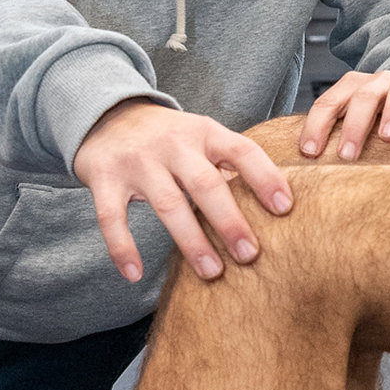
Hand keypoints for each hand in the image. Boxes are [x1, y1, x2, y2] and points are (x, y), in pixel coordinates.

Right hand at [74, 99, 291, 282]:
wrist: (107, 114)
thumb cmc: (170, 137)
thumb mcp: (202, 137)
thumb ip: (231, 164)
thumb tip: (278, 203)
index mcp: (205, 132)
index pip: (242, 151)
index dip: (265, 177)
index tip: (285, 208)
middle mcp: (173, 144)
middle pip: (205, 183)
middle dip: (229, 221)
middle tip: (250, 254)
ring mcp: (138, 161)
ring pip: (167, 204)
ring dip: (191, 241)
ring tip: (212, 272)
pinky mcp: (104, 178)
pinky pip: (112, 217)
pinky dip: (122, 247)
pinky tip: (134, 274)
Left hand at [298, 69, 389, 160]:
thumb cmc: (377, 119)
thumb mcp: (352, 123)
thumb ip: (333, 139)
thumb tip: (297, 177)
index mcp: (352, 89)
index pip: (328, 103)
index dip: (316, 126)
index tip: (309, 153)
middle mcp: (379, 83)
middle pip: (363, 97)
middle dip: (353, 126)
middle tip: (346, 155)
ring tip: (388, 137)